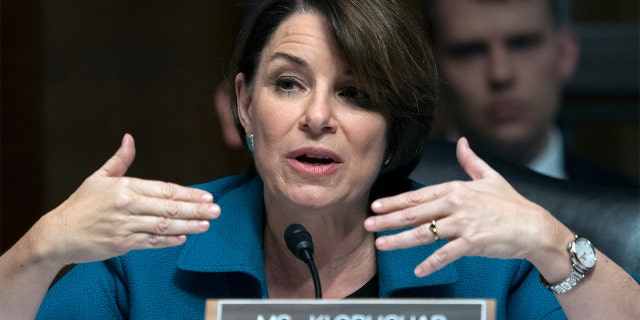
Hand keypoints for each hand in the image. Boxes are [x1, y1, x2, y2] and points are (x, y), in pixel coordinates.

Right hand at [35, 134, 219, 265]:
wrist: (58, 234)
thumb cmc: (80, 205)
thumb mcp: (99, 178)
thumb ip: (120, 160)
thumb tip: (129, 138)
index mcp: (125, 187)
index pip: (164, 190)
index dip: (188, 194)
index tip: (207, 196)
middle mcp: (127, 206)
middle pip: (169, 208)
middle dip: (196, 209)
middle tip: (216, 210)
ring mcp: (125, 226)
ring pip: (164, 226)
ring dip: (188, 225)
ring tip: (206, 224)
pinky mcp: (122, 244)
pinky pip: (151, 242)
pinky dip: (169, 241)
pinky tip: (184, 237)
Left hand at [364, 137, 565, 276]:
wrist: (534, 227)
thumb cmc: (512, 204)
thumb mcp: (491, 177)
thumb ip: (471, 161)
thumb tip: (461, 141)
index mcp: (457, 189)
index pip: (419, 196)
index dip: (395, 201)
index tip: (376, 206)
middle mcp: (457, 204)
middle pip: (415, 213)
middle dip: (388, 219)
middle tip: (368, 224)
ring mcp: (464, 224)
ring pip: (424, 233)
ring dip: (400, 239)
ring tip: (381, 244)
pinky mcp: (473, 242)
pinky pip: (447, 254)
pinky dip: (432, 263)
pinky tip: (418, 270)